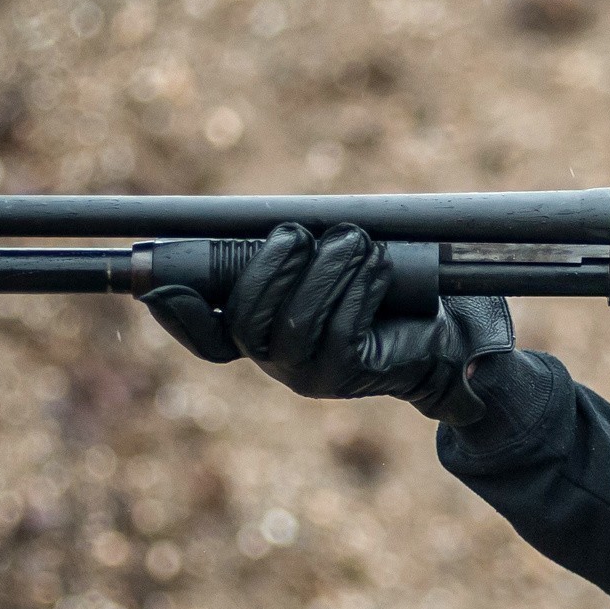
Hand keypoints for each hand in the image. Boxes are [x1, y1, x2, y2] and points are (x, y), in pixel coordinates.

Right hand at [140, 223, 513, 424]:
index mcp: (261, 330)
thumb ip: (298, 249)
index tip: (157, 280)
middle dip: (270, 265)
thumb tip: (263, 231)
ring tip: (358, 242)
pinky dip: (359, 286)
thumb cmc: (389, 286)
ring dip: (328, 268)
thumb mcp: (339, 259)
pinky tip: (377, 268)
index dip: (178, 311)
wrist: (452, 328)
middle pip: (246, 317)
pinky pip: (341, 332)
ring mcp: (308, 373)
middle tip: (298, 233)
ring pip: (296, 322)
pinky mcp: (349, 377)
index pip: (205, 330)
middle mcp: (275, 358)